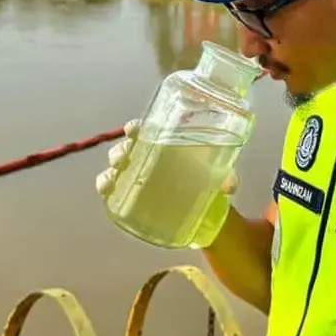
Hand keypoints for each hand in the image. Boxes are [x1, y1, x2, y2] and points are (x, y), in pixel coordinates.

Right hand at [94, 120, 239, 197]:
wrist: (202, 207)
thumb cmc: (207, 179)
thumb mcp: (219, 174)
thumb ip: (226, 177)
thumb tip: (230, 186)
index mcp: (166, 142)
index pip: (146, 129)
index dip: (135, 128)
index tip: (133, 129)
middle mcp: (147, 155)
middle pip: (127, 146)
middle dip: (122, 149)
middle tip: (126, 155)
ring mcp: (137, 174)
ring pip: (117, 164)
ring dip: (113, 165)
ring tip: (117, 171)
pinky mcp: (130, 193)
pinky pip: (111, 186)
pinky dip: (105, 184)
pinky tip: (107, 188)